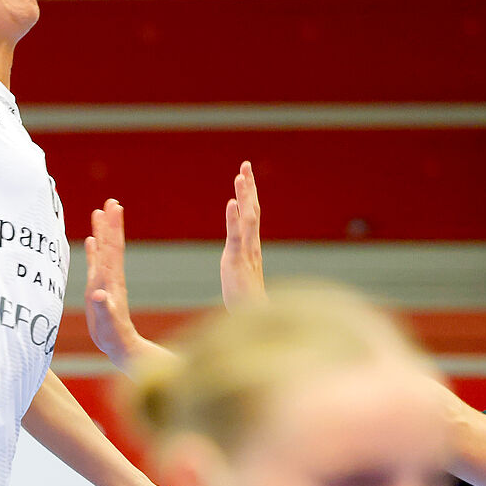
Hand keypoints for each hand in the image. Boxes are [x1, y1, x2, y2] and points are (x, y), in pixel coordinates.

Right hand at [84, 199, 144, 370]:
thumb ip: (104, 309)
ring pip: (103, 251)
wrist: (120, 346)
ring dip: (102, 232)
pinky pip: (96, 264)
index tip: (113, 208)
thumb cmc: (113, 337)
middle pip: (110, 245)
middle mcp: (109, 278)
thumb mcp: (108, 324)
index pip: (112, 250)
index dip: (112, 229)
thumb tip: (101, 295)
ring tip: (99, 212)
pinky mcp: (99, 288)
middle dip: (110, 223)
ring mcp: (105, 282)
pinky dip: (94, 250)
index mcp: (110, 281)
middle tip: (111, 201)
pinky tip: (91, 240)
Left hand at [220, 160, 266, 306]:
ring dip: (244, 196)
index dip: (248, 196)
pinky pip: (236, 235)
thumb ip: (240, 263)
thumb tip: (238, 258)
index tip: (245, 176)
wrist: (254, 321)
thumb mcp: (240, 276)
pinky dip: (234, 218)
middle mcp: (251, 246)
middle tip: (245, 164)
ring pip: (247, 218)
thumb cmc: (246, 302)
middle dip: (248, 187)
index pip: (250, 216)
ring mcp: (246, 252)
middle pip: (252, 210)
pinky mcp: (237, 261)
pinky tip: (231, 203)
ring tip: (239, 176)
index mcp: (251, 248)